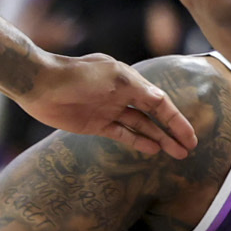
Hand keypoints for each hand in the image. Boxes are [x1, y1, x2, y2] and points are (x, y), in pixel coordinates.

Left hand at [14, 52, 197, 157]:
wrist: (40, 85)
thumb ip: (137, 90)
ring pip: (141, 127)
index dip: (176, 120)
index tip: (190, 137)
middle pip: (154, 116)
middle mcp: (123, 95)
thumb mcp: (112, 79)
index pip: (160, 102)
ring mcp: (110, 110)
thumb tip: (161, 98)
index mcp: (129, 80)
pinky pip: (122, 133)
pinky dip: (137, 141)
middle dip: (172, 132)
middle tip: (188, 149)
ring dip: (158, 139)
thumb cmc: (77, 76)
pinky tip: (152, 150)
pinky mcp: (96, 123)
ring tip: (175, 154)